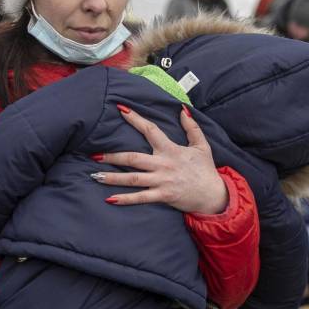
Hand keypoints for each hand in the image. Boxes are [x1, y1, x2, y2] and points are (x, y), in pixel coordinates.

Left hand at [91, 104, 227, 214]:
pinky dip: (125, 199)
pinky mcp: (163, 196)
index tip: (121, 110)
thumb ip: (192, 127)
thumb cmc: (206, 170)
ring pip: (133, 178)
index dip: (135, 119)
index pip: (150, 130)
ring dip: (113, 178)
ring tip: (95, 175)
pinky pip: (141, 198)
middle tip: (94, 155)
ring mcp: (162, 181)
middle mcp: (163, 164)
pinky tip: (110, 199)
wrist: (214, 195)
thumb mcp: (202, 145)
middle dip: (113, 157)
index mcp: (170, 149)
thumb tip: (182, 109)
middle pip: (133, 158)